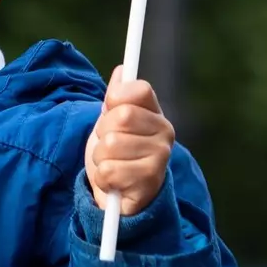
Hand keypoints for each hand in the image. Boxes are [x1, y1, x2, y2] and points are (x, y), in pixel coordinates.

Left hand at [85, 67, 175, 216]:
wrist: (123, 194)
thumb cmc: (118, 153)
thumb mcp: (113, 121)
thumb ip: (117, 97)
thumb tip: (123, 71)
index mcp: (156, 113)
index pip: (138, 89)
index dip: (116, 98)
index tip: (110, 110)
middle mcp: (165, 133)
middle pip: (120, 117)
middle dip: (103, 132)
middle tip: (109, 145)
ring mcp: (160, 159)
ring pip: (110, 145)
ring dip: (100, 157)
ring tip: (112, 164)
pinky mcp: (149, 184)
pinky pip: (109, 172)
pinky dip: (103, 178)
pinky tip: (114, 182)